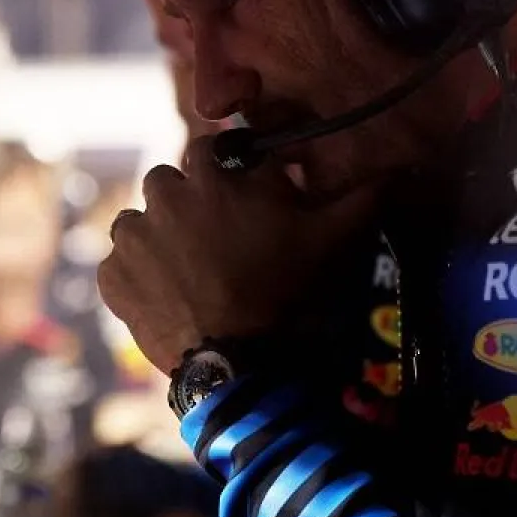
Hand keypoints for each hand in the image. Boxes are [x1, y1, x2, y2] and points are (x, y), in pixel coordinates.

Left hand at [99, 137, 378, 373]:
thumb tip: (403, 167)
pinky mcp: (113, 278)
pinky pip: (122, 264)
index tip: (246, 202)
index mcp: (212, 173)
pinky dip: (141, 276)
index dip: (231, 174)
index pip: (213, 148)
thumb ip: (366, 195)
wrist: (242, 368)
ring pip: (142, 222)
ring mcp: (133, 238)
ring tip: (193, 273)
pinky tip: (171, 298)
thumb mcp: (335, 240)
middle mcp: (163, 194)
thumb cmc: (290, 293)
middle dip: (193, 203)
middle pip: (173, 183)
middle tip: (221, 243)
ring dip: (162, 238)